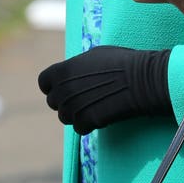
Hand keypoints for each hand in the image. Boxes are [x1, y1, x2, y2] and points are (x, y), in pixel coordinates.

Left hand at [38, 45, 170, 134]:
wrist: (140, 79)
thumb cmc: (121, 61)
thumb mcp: (94, 55)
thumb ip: (76, 66)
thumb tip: (71, 73)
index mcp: (63, 70)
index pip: (44, 82)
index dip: (53, 84)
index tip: (64, 85)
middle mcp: (63, 90)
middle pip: (53, 101)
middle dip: (66, 100)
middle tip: (85, 95)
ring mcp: (73, 107)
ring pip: (65, 117)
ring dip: (76, 112)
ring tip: (95, 103)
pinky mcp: (85, 122)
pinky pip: (79, 127)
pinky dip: (89, 123)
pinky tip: (102, 112)